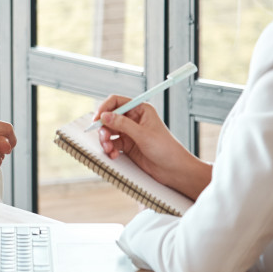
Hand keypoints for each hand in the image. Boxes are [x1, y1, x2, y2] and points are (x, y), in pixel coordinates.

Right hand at [93, 95, 209, 199]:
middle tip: (104, 138)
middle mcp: (133, 119)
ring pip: (109, 131)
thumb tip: (105, 116)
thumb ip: (122, 124)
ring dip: (105, 140)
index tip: (98, 118)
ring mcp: (130, 132)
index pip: (116, 102)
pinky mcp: (127, 145)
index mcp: (140, 110)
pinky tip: (114, 155)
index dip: (105, 108)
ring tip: (109, 148)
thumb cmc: (166, 149)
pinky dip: (110, 149)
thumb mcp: (143, 135)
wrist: (174, 170)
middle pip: (109, 117)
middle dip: (104, 128)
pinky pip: (112, 143)